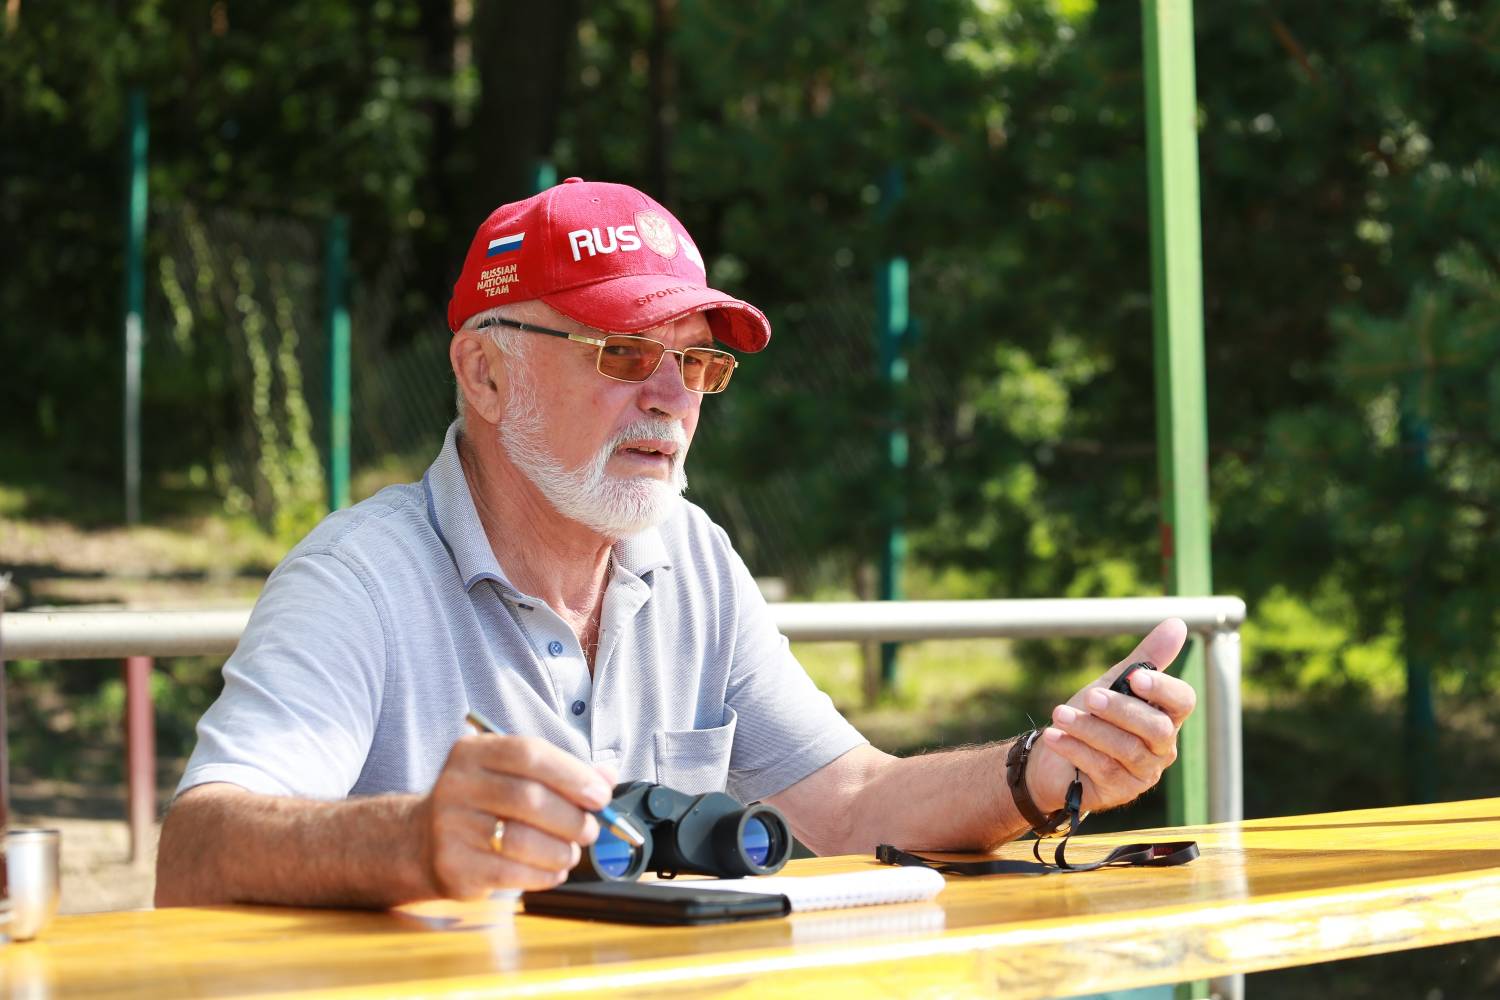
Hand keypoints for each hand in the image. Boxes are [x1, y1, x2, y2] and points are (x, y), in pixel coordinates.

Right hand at [414, 733, 614, 898]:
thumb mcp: (513, 775)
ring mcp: (450, 826)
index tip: (600, 795)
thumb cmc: (483, 803)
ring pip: (522, 840)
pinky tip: (553, 871)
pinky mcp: (453, 866)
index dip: (572, 774)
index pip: (529, 753)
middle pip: (529, 798)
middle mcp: (456, 784)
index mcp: (474, 752)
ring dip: (561, 850)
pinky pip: (511, 873)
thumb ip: (560, 772)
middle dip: (571, 818)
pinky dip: (544, 874)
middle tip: (590, 829)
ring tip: (571, 852)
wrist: (422, 841)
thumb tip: (606, 778)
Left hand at [1024, 618, 1195, 814]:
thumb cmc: (1091, 715)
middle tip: (1090, 695)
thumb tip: (1177, 624)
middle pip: (1155, 728)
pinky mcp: (1120, 791)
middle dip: (1121, 710)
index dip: (1163, 688)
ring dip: (1088, 728)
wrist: (1053, 756)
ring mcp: (1143, 771)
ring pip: (1125, 749)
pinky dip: (1075, 748)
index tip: (1135, 677)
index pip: (1183, 701)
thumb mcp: (1114, 683)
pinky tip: (1054, 735)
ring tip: (1059, 713)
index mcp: (1166, 715)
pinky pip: (1102, 768)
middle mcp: (1162, 746)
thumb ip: (1146, 658)